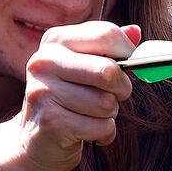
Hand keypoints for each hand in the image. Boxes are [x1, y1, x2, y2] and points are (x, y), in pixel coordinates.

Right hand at [0, 22, 140, 170]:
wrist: (36, 139)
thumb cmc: (70, 97)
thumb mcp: (86, 65)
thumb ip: (110, 47)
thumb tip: (135, 32)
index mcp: (56, 41)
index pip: (106, 34)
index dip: (128, 52)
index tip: (130, 66)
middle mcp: (44, 62)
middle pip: (108, 71)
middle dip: (122, 88)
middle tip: (116, 95)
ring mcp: (44, 91)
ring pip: (106, 103)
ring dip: (110, 113)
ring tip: (92, 114)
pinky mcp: (50, 122)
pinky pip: (100, 126)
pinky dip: (104, 133)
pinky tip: (88, 131)